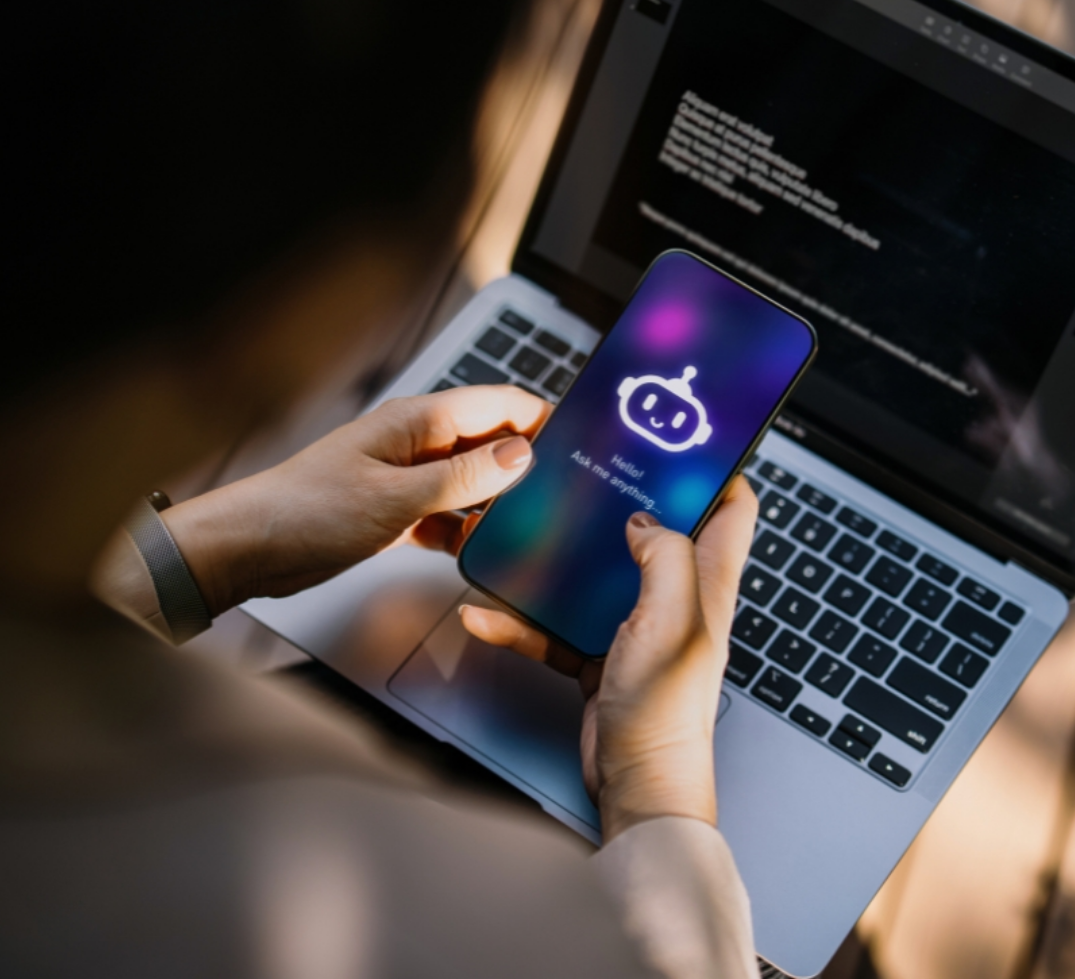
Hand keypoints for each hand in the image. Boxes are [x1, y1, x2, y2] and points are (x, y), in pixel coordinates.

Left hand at [162, 385, 549, 614]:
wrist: (250, 548)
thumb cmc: (306, 510)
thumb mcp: (397, 497)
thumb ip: (464, 478)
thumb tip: (521, 454)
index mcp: (418, 421)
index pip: (498, 404)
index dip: (541, 418)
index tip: (580, 440)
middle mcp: (417, 443)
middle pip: (489, 443)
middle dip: (526, 463)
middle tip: (564, 493)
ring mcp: (407, 477)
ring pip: (471, 482)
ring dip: (496, 501)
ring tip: (532, 525)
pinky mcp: (397, 511)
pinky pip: (447, 514)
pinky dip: (466, 529)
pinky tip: (482, 548)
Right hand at [460, 476, 756, 840]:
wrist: (636, 782)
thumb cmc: (668, 711)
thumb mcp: (673, 619)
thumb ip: (664, 556)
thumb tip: (641, 519)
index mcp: (707, 581)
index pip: (732, 508)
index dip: (715, 468)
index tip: (682, 438)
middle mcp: (675, 596)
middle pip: (655, 528)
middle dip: (624, 497)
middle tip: (589, 467)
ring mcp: (634, 622)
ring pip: (596, 571)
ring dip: (560, 556)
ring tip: (526, 530)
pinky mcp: (598, 650)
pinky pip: (555, 623)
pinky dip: (523, 618)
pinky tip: (488, 612)